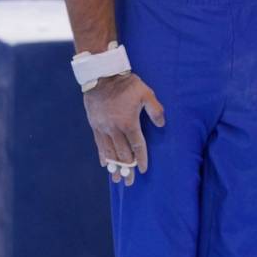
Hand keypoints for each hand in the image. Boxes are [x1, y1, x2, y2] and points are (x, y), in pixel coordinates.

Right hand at [83, 72, 164, 186]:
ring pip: (110, 152)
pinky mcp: (94, 125)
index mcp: (129, 122)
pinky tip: (106, 165)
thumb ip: (155, 109)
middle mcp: (115, 129)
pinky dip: (103, 156)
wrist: (101, 75)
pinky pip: (99, 145)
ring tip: (118, 179)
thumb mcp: (145, 92)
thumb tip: (162, 124)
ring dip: (115, 167)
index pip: (137, 146)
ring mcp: (103, 128)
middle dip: (128, 169)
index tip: (143, 170)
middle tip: (130, 182)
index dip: (141, 159)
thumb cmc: (126, 83)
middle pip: (123, 154)